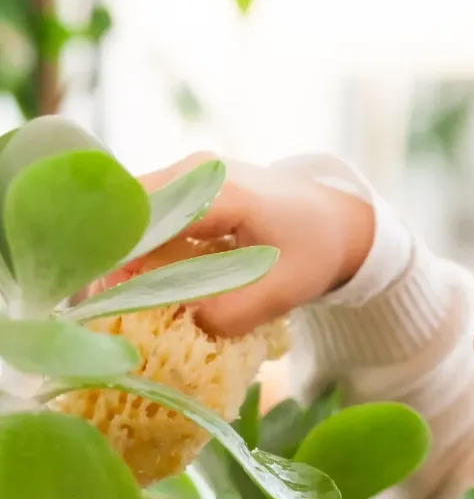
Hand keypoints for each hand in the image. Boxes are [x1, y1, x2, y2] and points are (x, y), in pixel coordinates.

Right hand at [133, 153, 374, 337]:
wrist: (338, 219)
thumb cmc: (316, 250)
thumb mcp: (284, 291)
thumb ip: (232, 314)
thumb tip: (182, 326)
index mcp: (221, 191)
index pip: (146, 221)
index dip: (119, 261)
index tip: (110, 302)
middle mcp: (196, 171)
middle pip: (130, 213)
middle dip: (116, 262)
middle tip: (113, 309)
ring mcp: (190, 174)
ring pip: (136, 215)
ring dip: (128, 257)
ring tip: (129, 301)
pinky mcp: (190, 186)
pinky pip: (152, 217)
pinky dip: (145, 249)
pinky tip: (151, 284)